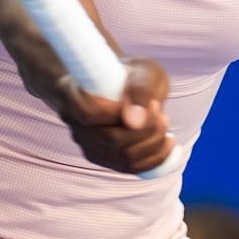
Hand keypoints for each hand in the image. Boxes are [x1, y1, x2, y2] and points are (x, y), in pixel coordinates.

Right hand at [50, 57, 174, 174]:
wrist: (124, 85)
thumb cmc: (132, 74)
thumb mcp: (142, 70)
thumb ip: (140, 90)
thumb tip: (135, 121)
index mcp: (70, 93)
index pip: (87, 113)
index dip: (119, 113)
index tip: (149, 103)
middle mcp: (73, 122)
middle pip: (109, 139)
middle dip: (146, 130)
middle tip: (162, 112)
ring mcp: (86, 143)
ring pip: (122, 157)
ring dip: (153, 143)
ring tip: (165, 121)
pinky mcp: (103, 157)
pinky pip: (130, 167)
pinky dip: (155, 158)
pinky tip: (169, 143)